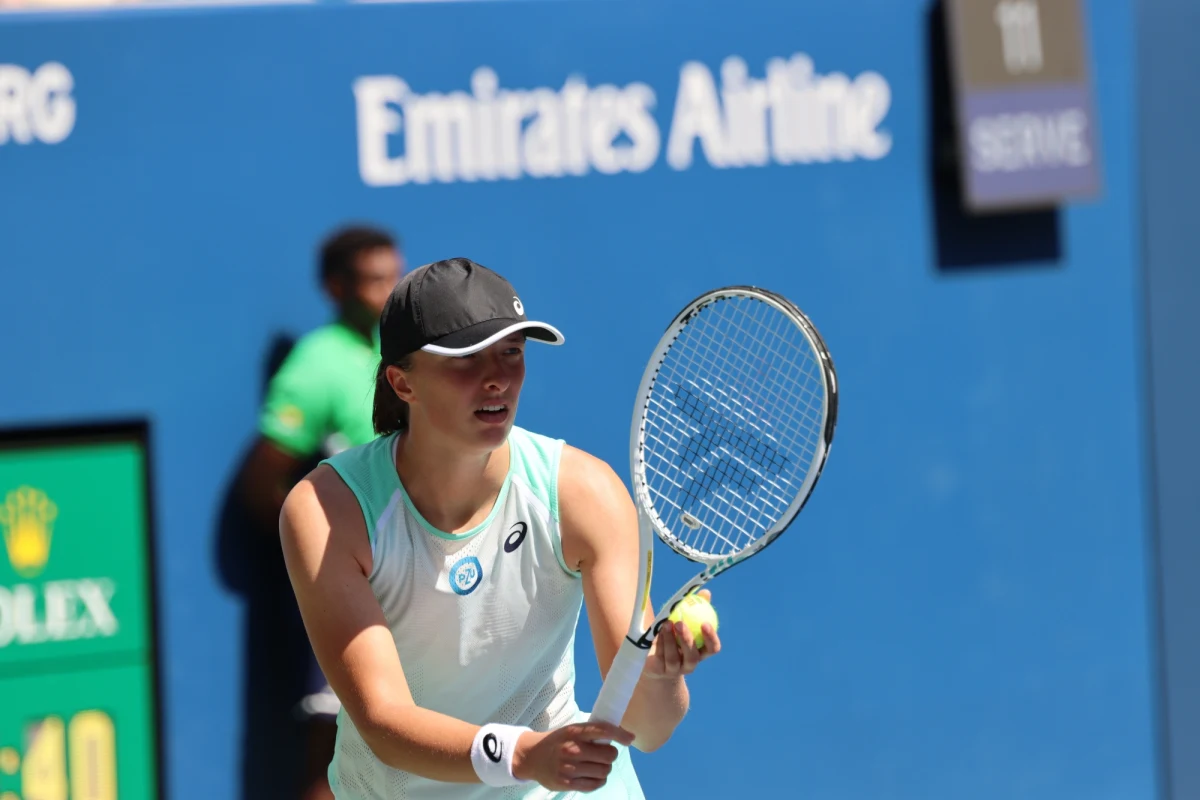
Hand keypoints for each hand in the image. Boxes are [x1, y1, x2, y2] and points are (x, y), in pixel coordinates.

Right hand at [512, 722, 634, 792]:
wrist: (532, 757)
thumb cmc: (557, 741)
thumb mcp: (571, 730)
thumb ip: (591, 732)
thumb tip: (619, 734)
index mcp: (574, 732)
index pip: (603, 731)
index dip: (620, 735)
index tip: (630, 739)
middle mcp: (572, 749)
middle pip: (609, 755)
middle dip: (611, 755)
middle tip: (605, 754)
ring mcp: (569, 768)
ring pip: (604, 771)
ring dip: (605, 768)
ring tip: (598, 765)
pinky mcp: (567, 783)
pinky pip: (594, 785)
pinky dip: (599, 781)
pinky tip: (594, 776)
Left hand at [642, 589, 721, 680]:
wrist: (654, 659)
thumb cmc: (674, 636)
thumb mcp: (684, 622)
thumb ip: (695, 608)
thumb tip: (706, 593)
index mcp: (701, 653)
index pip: (712, 649)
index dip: (711, 638)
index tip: (705, 623)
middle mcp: (690, 664)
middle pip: (692, 656)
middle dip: (687, 640)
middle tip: (680, 623)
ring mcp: (674, 670)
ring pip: (673, 657)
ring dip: (669, 639)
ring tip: (666, 623)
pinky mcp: (659, 671)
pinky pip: (659, 657)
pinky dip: (658, 643)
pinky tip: (656, 631)